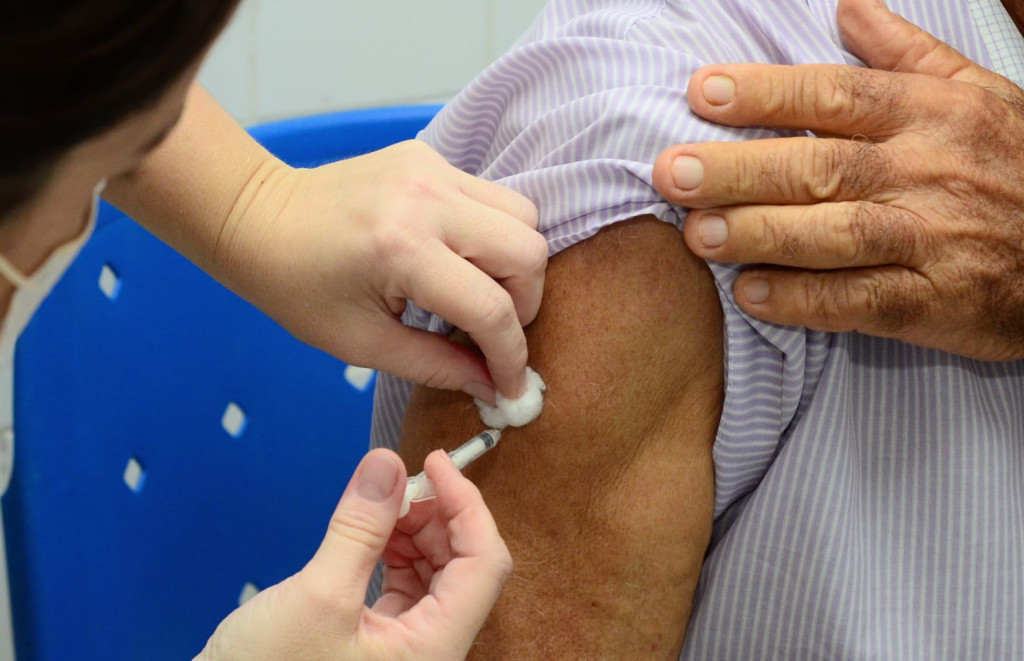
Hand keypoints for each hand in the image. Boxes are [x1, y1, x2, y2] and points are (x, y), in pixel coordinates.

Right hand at [196, 448, 511, 659]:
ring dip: (416, 530)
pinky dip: (396, 551)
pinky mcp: (383, 642)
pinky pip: (409, 586)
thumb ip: (359, 528)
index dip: (467, 504)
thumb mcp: (317, 596)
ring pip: (438, 573)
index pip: (484, 564)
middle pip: (465, 565)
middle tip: (397, 482)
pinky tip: (372, 533)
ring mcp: (409, 647)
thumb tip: (387, 465)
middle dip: (437, 514)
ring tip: (380, 506)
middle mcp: (432, 650)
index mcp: (433, 648)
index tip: (435, 461)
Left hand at [224, 140, 545, 400]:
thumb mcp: (363, 343)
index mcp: (402, 250)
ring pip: (522, 215)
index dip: (510, 356)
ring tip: (480, 293)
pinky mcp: (431, 157)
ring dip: (515, 263)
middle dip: (525, 303)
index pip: (492, 307)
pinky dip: (490, 234)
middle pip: (527, 250)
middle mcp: (427, 199)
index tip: (511, 387)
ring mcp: (432, 169)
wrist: (258, 218)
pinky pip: (492, 197)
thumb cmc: (297, 288)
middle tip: (495, 332)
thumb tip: (494, 388)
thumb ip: (438, 366)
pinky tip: (456, 259)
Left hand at [652, 0, 1023, 359]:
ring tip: (697, 234)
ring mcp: (929, 239)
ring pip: (834, 235)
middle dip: (740, 169)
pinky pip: (859, 301)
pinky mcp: (932, 302)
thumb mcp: (977, 95)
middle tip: (673, 173)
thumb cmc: (1014, 166)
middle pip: (820, 167)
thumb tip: (849, 5)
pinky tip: (751, 294)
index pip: (836, 95)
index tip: (702, 93)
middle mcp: (925, 172)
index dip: (766, 94)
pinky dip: (803, 300)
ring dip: (760, 235)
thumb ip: (907, 54)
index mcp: (930, 114)